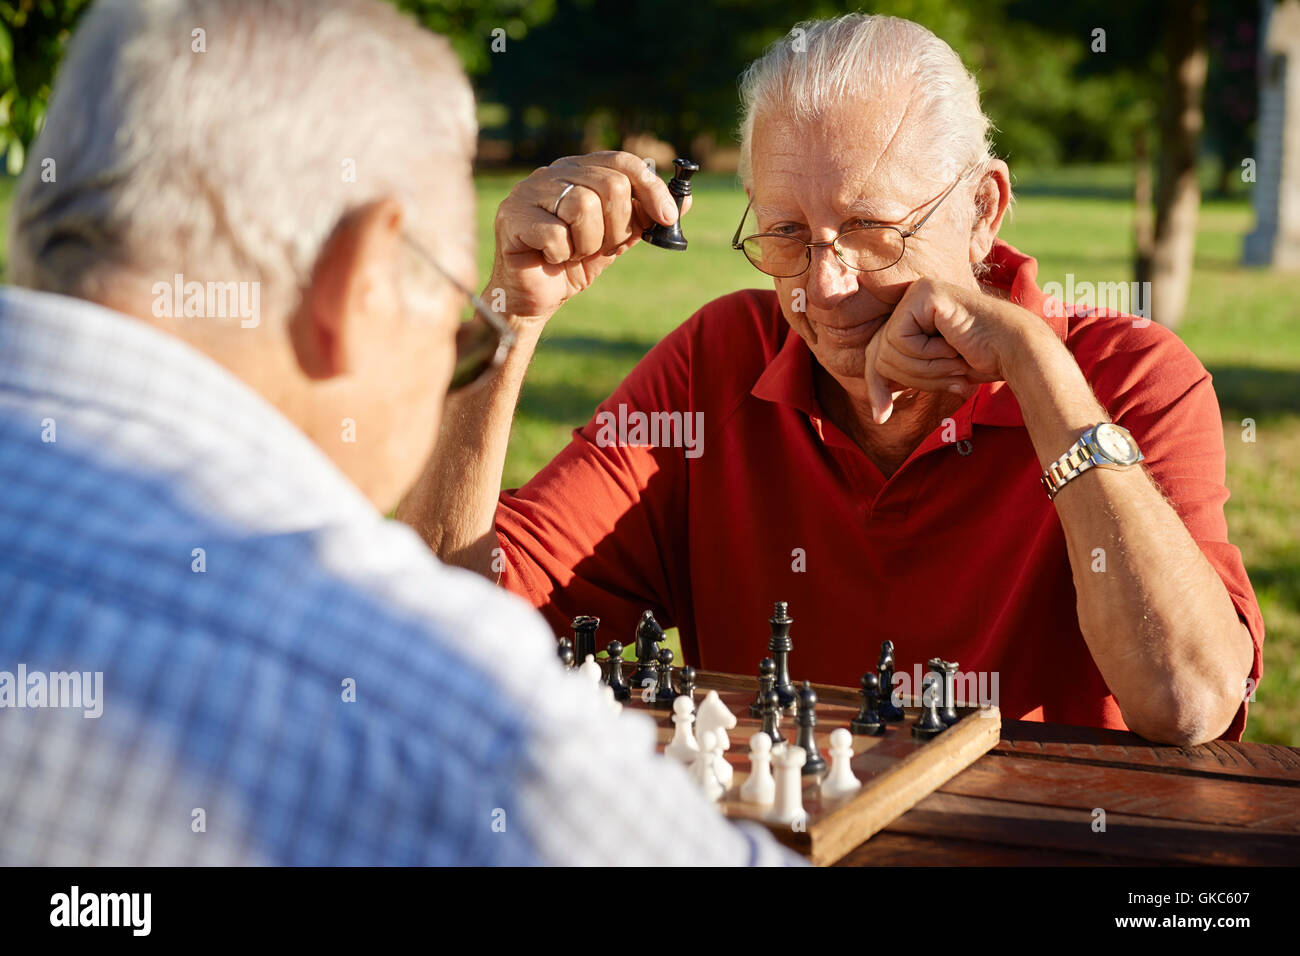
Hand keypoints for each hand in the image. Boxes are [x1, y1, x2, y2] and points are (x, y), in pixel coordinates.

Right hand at [486, 151, 688, 324]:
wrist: (535, 298)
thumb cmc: (573, 264)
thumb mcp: (617, 239)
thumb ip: (645, 218)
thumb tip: (686, 200)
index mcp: (580, 171)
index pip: (623, 162)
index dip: (651, 188)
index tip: (668, 217)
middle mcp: (554, 173)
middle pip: (609, 184)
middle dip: (616, 226)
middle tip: (602, 246)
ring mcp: (528, 191)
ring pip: (582, 206)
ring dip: (587, 243)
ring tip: (573, 252)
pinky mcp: (511, 217)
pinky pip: (556, 234)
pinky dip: (562, 255)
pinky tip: (551, 258)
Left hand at [862, 277, 1038, 422]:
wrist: (1017, 351)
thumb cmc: (983, 361)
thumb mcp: (933, 374)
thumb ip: (903, 377)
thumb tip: (874, 412)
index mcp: (913, 314)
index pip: (876, 353)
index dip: (876, 386)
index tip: (881, 417)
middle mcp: (912, 297)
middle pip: (878, 352)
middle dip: (910, 378)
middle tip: (949, 377)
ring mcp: (917, 291)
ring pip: (888, 350)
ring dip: (925, 368)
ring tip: (955, 361)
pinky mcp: (923, 293)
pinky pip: (901, 339)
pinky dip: (927, 355)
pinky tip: (953, 346)